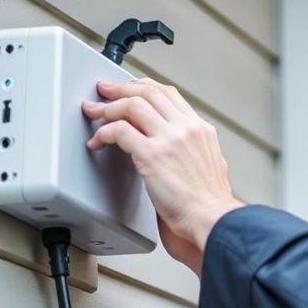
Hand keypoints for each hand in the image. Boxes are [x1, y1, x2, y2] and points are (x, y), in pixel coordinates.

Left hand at [82, 78, 243, 274]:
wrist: (212, 219)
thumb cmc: (209, 205)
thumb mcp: (209, 165)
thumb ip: (192, 151)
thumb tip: (175, 150)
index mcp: (200, 130)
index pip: (169, 94)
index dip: (143, 88)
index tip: (129, 91)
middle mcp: (186, 129)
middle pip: (149, 92)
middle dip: (120, 89)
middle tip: (104, 92)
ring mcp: (170, 139)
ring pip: (133, 105)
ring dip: (108, 107)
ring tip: (95, 114)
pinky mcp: (152, 155)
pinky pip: (119, 131)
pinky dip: (103, 133)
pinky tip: (98, 142)